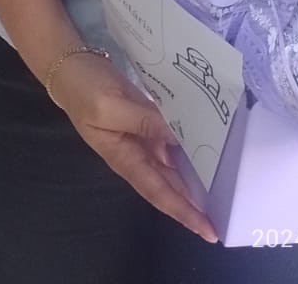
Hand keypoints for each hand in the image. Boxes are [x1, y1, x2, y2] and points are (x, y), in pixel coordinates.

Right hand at [51, 53, 216, 242]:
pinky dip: (189, 145)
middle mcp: (136, 154)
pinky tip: (208, 144)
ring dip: (196, 176)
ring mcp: (140, 137)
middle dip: (196, 203)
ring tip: (225, 186)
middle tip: (228, 214)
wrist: (69, 64)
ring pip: (173, 164)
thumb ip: (146, 122)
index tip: (210, 232)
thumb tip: (178, 139)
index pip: (159, 193)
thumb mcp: (111, 106)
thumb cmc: (85, 89)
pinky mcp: (144, 120)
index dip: (184, 213)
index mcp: (125, 158)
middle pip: (170, 185)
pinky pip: (170, 138)